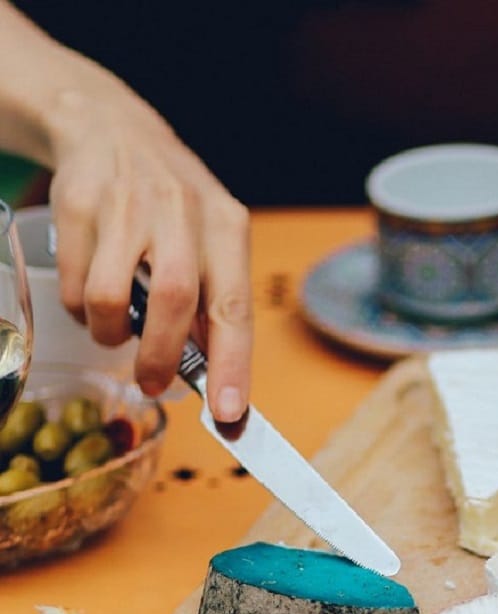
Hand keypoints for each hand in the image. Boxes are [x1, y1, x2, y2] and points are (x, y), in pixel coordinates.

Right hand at [47, 73, 251, 421]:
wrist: (110, 127)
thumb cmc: (172, 207)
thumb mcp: (211, 241)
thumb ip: (214, 301)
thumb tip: (215, 377)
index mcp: (227, 228)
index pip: (234, 307)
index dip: (232, 365)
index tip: (229, 413)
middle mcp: (181, 213)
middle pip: (174, 302)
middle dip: (160, 357)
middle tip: (150, 383)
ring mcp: (126, 206)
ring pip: (110, 298)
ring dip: (110, 332)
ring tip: (116, 328)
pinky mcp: (77, 204)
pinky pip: (73, 284)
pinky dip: (80, 309)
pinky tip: (92, 294)